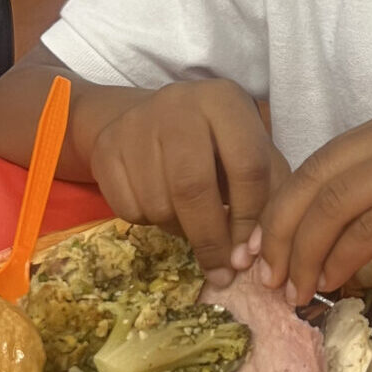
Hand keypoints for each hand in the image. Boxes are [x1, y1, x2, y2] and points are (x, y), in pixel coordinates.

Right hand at [86, 79, 289, 271]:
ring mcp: (136, 124)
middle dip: (210, 238)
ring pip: (158, 203)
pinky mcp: (106, 148)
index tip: (248, 253)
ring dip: (179, 231)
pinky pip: (128, 209)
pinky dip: (149, 222)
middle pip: (192, 187)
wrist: (153, 117)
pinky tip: (163, 206)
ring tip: (191, 223)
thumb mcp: (252, 153)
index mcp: (224, 101)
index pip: (246, 166)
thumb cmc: (217, 143)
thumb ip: (264, 198)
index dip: (250, 217)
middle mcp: (178, 103)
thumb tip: (249, 254)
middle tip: (221, 270)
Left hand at [253, 100, 371, 302]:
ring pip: (335, 207)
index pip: (318, 162)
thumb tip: (301, 234)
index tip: (261, 250)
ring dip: (306, 254)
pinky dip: (341, 260)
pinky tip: (334, 283)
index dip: (281, 209)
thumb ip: (368, 193)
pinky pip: (366, 231)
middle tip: (267, 275)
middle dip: (282, 233)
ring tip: (296, 289)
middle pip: (317, 180)